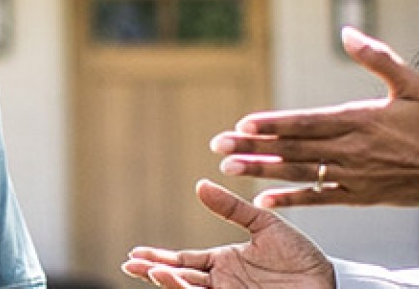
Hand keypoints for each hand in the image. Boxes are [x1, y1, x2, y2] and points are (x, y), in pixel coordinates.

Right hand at [122, 180, 334, 287]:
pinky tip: (176, 281)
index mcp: (224, 263)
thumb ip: (233, 208)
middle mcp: (223, 283)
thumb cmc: (303, 258)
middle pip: (179, 278)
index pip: (184, 261)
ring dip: (169, 283)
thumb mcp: (266, 225)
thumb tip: (200, 185)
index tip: (135, 253)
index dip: (159, 257)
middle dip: (154, 272)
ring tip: (152, 270)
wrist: (333, 285)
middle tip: (130, 264)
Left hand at [210, 27, 418, 207]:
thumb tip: (348, 32)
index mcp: (360, 120)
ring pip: (302, 173)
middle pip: (294, 148)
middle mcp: (353, 150)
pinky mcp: (363, 196)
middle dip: (254, 147)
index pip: (308, 122)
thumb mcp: (414, 85)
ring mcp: (356, 176)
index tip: (243, 124)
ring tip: (229, 168)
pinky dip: (292, 200)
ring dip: (263, 171)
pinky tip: (264, 201)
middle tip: (218, 146)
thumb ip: (379, 59)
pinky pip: (321, 199)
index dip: (274, 124)